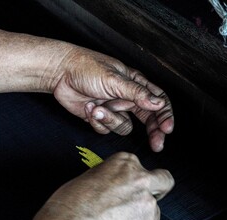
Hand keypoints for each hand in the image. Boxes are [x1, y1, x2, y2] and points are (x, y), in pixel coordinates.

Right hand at [21, 152, 173, 219]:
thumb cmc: (69, 204)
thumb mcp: (90, 177)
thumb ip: (111, 177)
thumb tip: (117, 184)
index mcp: (125, 161)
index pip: (142, 167)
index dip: (136, 179)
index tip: (129, 187)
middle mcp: (140, 178)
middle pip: (164, 182)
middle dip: (157, 190)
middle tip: (140, 201)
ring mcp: (145, 202)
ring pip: (154, 209)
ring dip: (141, 215)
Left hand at [53, 47, 173, 151]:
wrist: (60, 73)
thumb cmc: (86, 68)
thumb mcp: (114, 79)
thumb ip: (137, 93)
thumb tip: (158, 104)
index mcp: (135, 84)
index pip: (158, 101)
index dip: (165, 115)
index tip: (167, 129)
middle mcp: (127, 97)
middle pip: (147, 119)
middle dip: (153, 131)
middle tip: (157, 144)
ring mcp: (114, 108)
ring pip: (124, 127)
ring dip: (111, 120)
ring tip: (97, 108)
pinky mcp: (101, 117)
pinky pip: (107, 129)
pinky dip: (98, 121)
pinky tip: (89, 109)